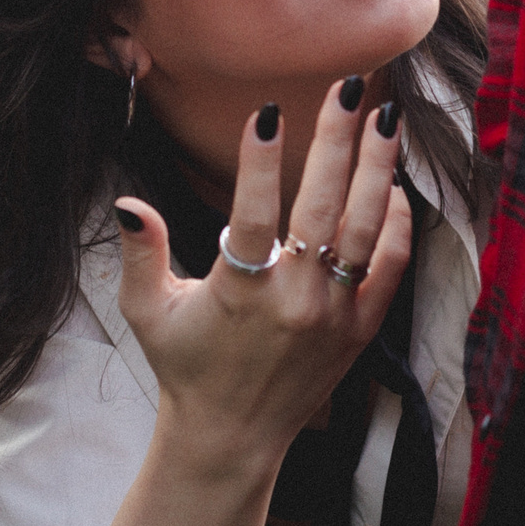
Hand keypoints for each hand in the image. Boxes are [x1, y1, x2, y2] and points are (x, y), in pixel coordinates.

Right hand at [114, 79, 411, 477]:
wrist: (232, 437)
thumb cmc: (185, 366)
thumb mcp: (148, 313)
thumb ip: (141, 255)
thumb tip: (129, 203)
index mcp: (239, 294)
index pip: (252, 215)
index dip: (258, 162)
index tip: (269, 111)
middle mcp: (294, 301)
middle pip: (322, 207)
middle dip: (337, 142)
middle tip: (346, 88)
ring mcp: (334, 315)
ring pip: (365, 229)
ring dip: (377, 169)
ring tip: (385, 117)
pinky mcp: (360, 328)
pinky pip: (388, 266)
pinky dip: (395, 223)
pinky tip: (391, 183)